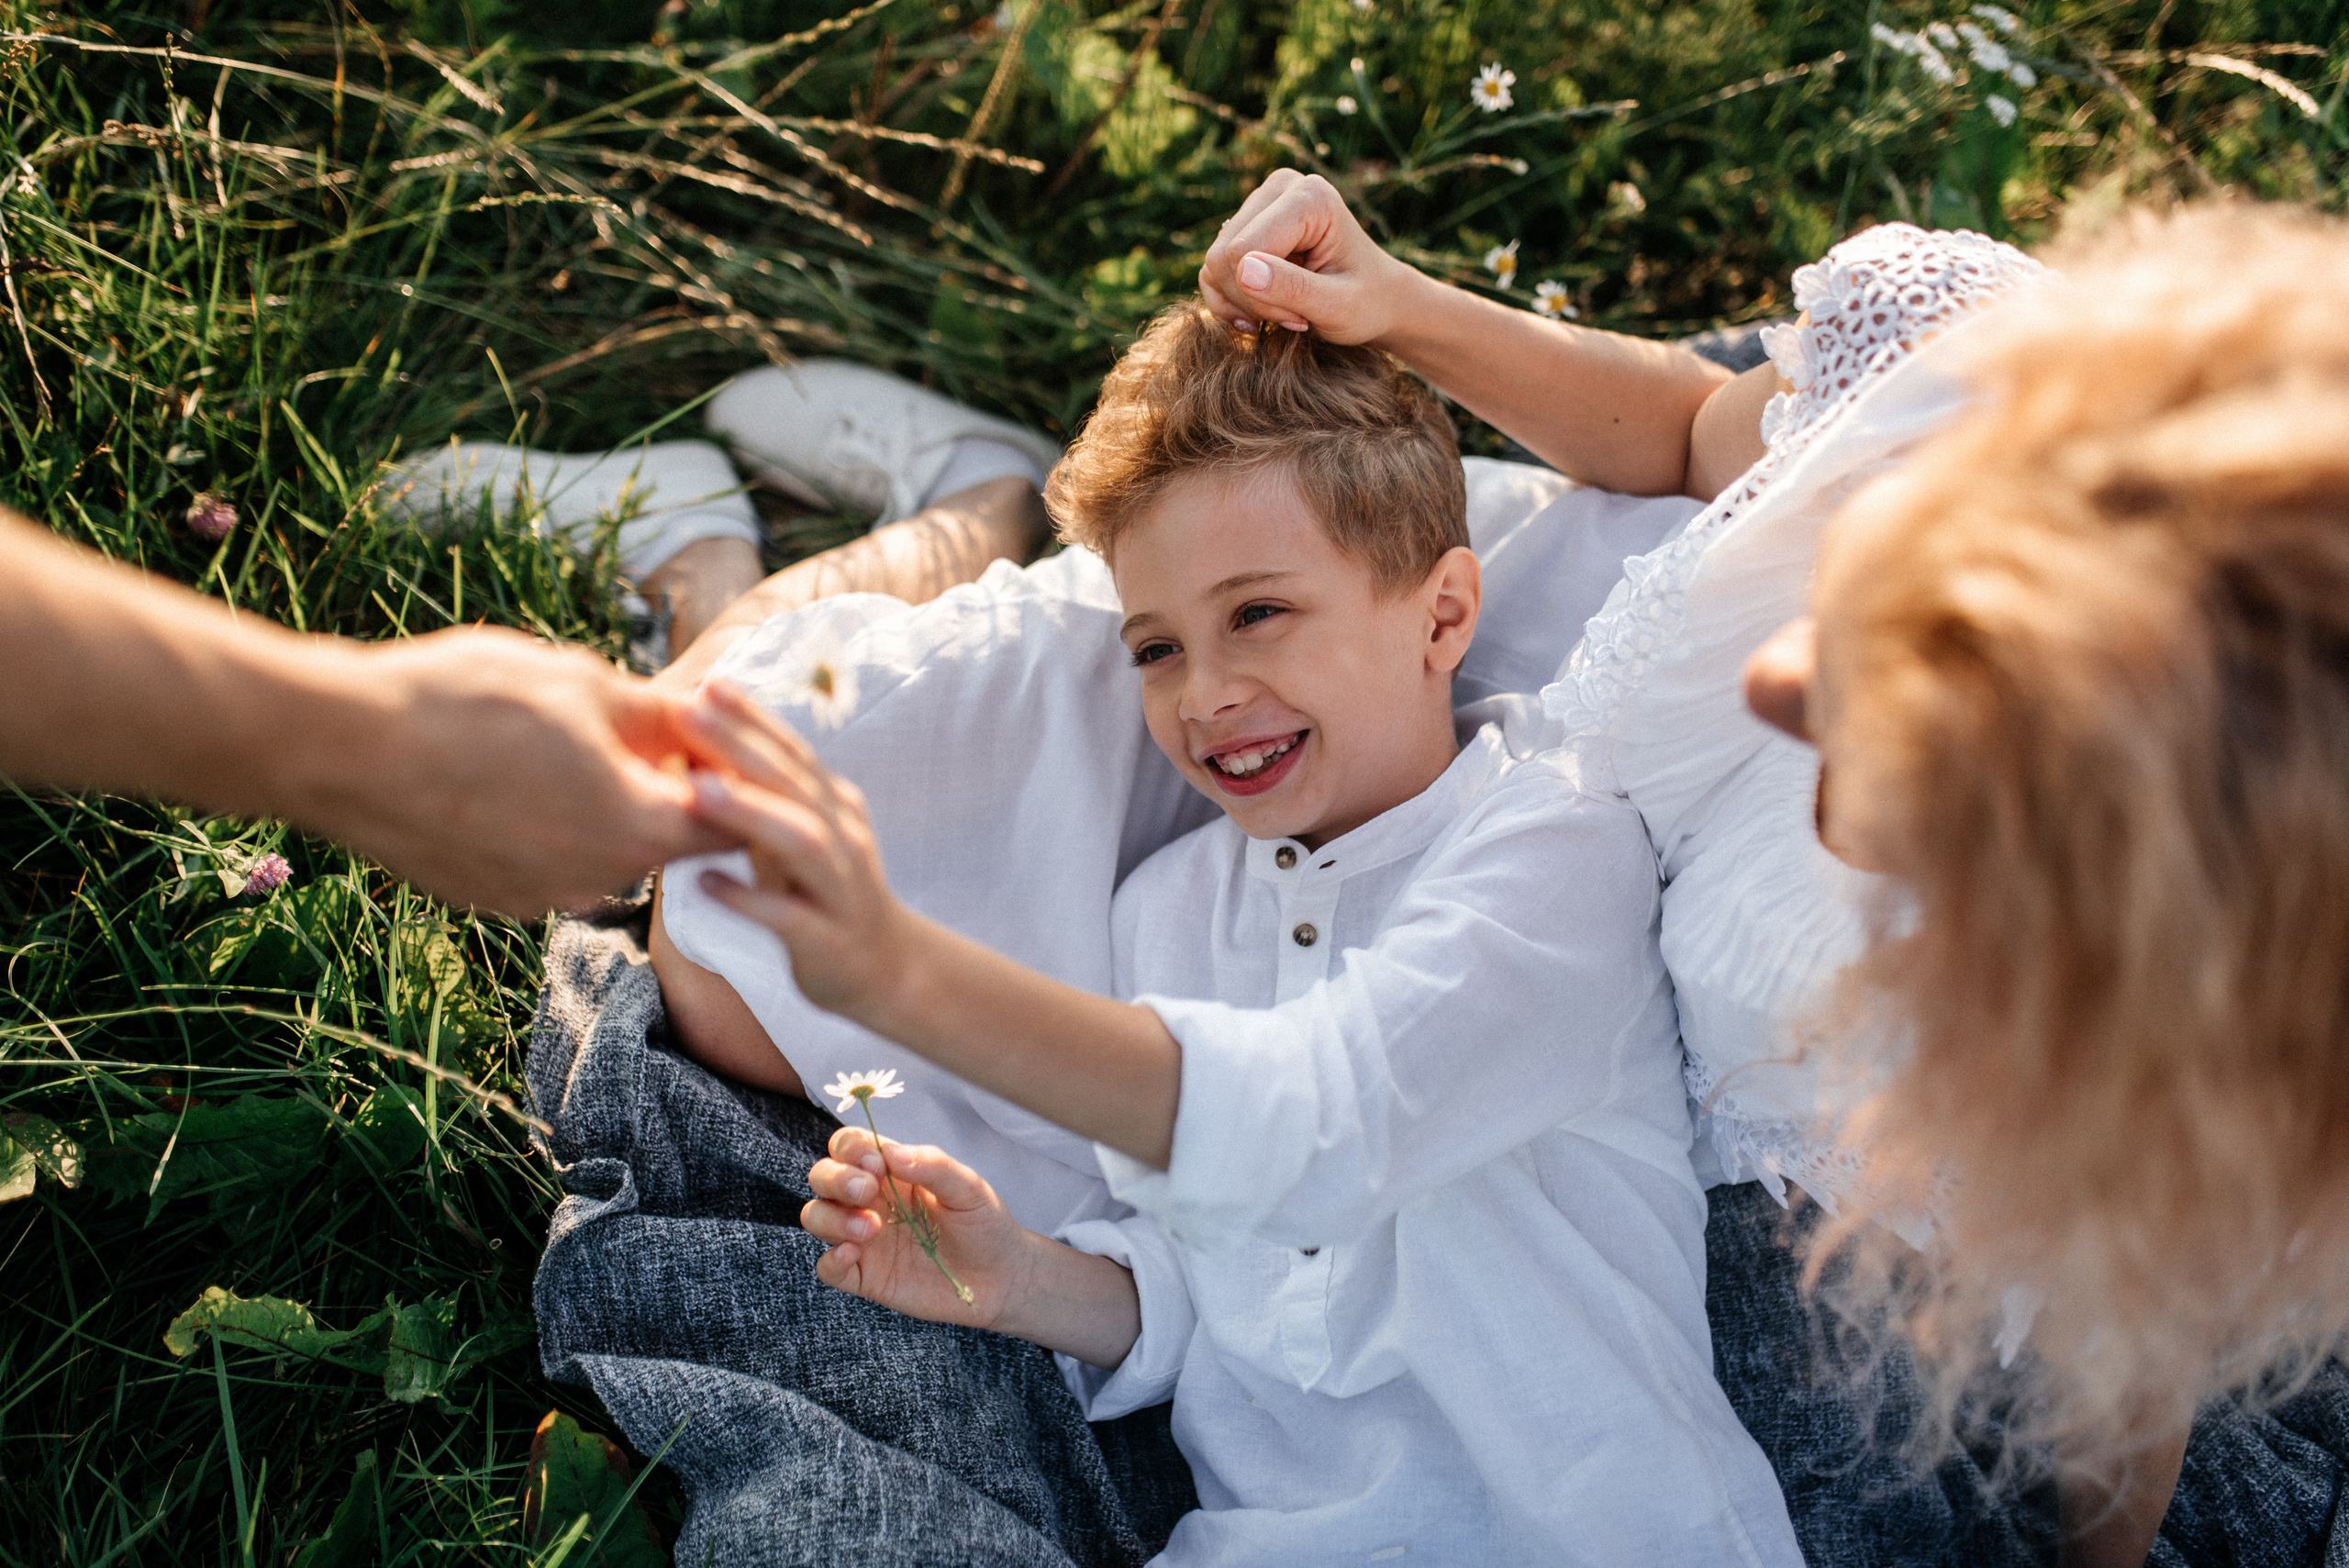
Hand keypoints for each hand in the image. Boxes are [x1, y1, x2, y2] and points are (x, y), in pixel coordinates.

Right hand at [298, 627, 733, 915]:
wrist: (340, 746)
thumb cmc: (467, 702)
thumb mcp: (582, 683)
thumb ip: (658, 715)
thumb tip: (703, 721)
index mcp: (636, 830)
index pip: (731, 823)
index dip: (735, 778)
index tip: (717, 739)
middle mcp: (595, 880)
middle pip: (665, 839)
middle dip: (667, 788)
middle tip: (645, 728)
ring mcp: (536, 897)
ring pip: (602, 850)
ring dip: (604, 806)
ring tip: (564, 742)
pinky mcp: (485, 897)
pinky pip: (544, 861)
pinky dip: (549, 825)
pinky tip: (511, 774)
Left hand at [681, 681, 910, 1019]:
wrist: (888, 971)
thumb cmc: (827, 899)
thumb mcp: (799, 843)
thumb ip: (762, 804)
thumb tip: (698, 761)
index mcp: (837, 809)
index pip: (794, 754)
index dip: (754, 718)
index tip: (709, 684)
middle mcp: (844, 838)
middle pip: (794, 783)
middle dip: (741, 745)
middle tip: (689, 711)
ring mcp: (841, 887)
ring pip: (800, 840)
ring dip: (748, 811)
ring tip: (696, 789)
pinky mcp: (828, 938)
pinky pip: (787, 915)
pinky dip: (748, 898)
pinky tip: (705, 883)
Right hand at [803, 1126, 1033, 1328]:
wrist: (1000, 1279)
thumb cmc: (983, 1224)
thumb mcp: (968, 1188)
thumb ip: (932, 1166)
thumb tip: (890, 1153)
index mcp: (892, 1171)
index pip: (849, 1145)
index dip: (852, 1149)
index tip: (876, 1163)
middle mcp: (870, 1200)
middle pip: (823, 1176)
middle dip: (834, 1178)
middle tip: (867, 1191)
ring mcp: (863, 1238)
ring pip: (816, 1217)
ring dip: (831, 1217)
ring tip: (871, 1229)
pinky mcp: (865, 1276)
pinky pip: (827, 1267)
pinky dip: (831, 1260)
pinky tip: (853, 1254)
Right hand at [1198, 169, 1422, 342]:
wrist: (1377, 299)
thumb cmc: (1366, 303)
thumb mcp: (1337, 307)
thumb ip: (1293, 288)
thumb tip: (1243, 269)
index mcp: (1309, 197)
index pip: (1243, 251)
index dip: (1263, 298)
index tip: (1303, 318)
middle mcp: (1280, 187)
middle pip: (1223, 255)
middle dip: (1254, 301)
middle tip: (1296, 318)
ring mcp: (1260, 203)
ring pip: (1213, 265)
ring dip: (1244, 303)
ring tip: (1288, 313)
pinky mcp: (1245, 224)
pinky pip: (1211, 270)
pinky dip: (1231, 300)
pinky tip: (1264, 312)